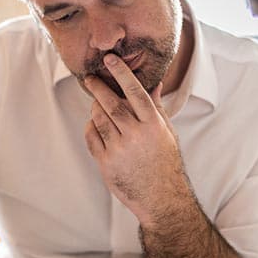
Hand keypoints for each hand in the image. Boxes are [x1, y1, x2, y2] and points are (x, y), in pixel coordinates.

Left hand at [84, 53, 189, 222]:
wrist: (161, 198)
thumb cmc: (166, 162)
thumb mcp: (167, 133)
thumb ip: (156, 107)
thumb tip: (154, 83)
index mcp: (153, 125)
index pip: (135, 92)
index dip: (121, 73)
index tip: (110, 59)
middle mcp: (136, 135)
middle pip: (111, 103)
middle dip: (98, 87)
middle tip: (90, 78)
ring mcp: (119, 150)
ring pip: (98, 119)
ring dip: (94, 108)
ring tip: (96, 104)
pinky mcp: (106, 163)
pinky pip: (91, 137)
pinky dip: (90, 127)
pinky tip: (94, 124)